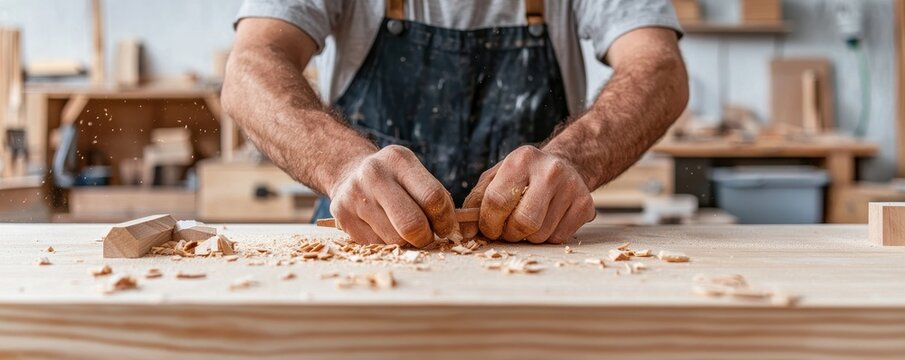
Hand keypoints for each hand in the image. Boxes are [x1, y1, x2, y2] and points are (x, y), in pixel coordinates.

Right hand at [328, 145, 460, 247]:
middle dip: (426, 237)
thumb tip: (453, 227)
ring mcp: (354, 196)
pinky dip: (387, 244)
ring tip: (403, 229)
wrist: (350, 174)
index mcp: (398, 160)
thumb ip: (435, 196)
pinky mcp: (343, 217)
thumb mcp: (414, 174)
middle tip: (427, 235)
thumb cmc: (393, 179)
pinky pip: (377, 245)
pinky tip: (385, 228)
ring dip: (406, 242)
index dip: (445, 219)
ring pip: (395, 240)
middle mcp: (373, 174)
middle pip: (412, 224)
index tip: (446, 226)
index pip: (432, 197)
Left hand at [462, 146, 595, 242]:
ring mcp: (571, 188)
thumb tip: (465, 231)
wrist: (566, 164)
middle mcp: (549, 171)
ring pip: (540, 235)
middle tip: (508, 228)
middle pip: (522, 223)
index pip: (497, 201)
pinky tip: (547, 220)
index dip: (488, 223)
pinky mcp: (585, 205)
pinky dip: (547, 237)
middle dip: (509, 233)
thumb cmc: (524, 176)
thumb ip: (476, 201)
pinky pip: (559, 238)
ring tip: (530, 219)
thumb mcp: (496, 178)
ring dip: (528, 236)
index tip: (488, 228)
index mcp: (520, 160)